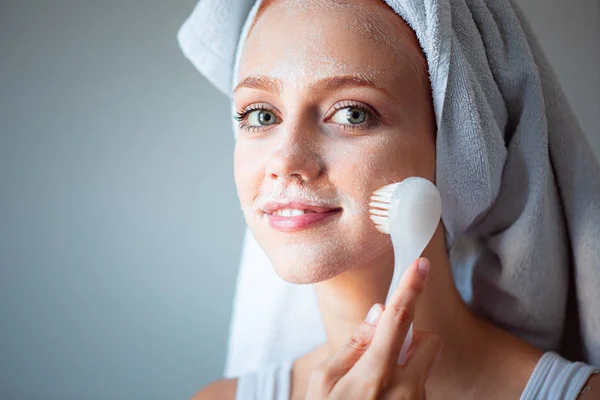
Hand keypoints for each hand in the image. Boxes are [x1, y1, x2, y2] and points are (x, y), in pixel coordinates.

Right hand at [305, 258, 440, 399]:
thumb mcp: (323, 381)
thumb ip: (352, 345)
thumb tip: (377, 315)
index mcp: (376, 375)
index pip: (399, 319)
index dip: (410, 287)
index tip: (421, 265)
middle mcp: (405, 390)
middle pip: (429, 340)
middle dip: (410, 337)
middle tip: (382, 352)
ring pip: (423, 365)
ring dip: (403, 364)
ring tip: (373, 387)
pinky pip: (417, 385)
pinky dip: (402, 385)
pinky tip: (379, 398)